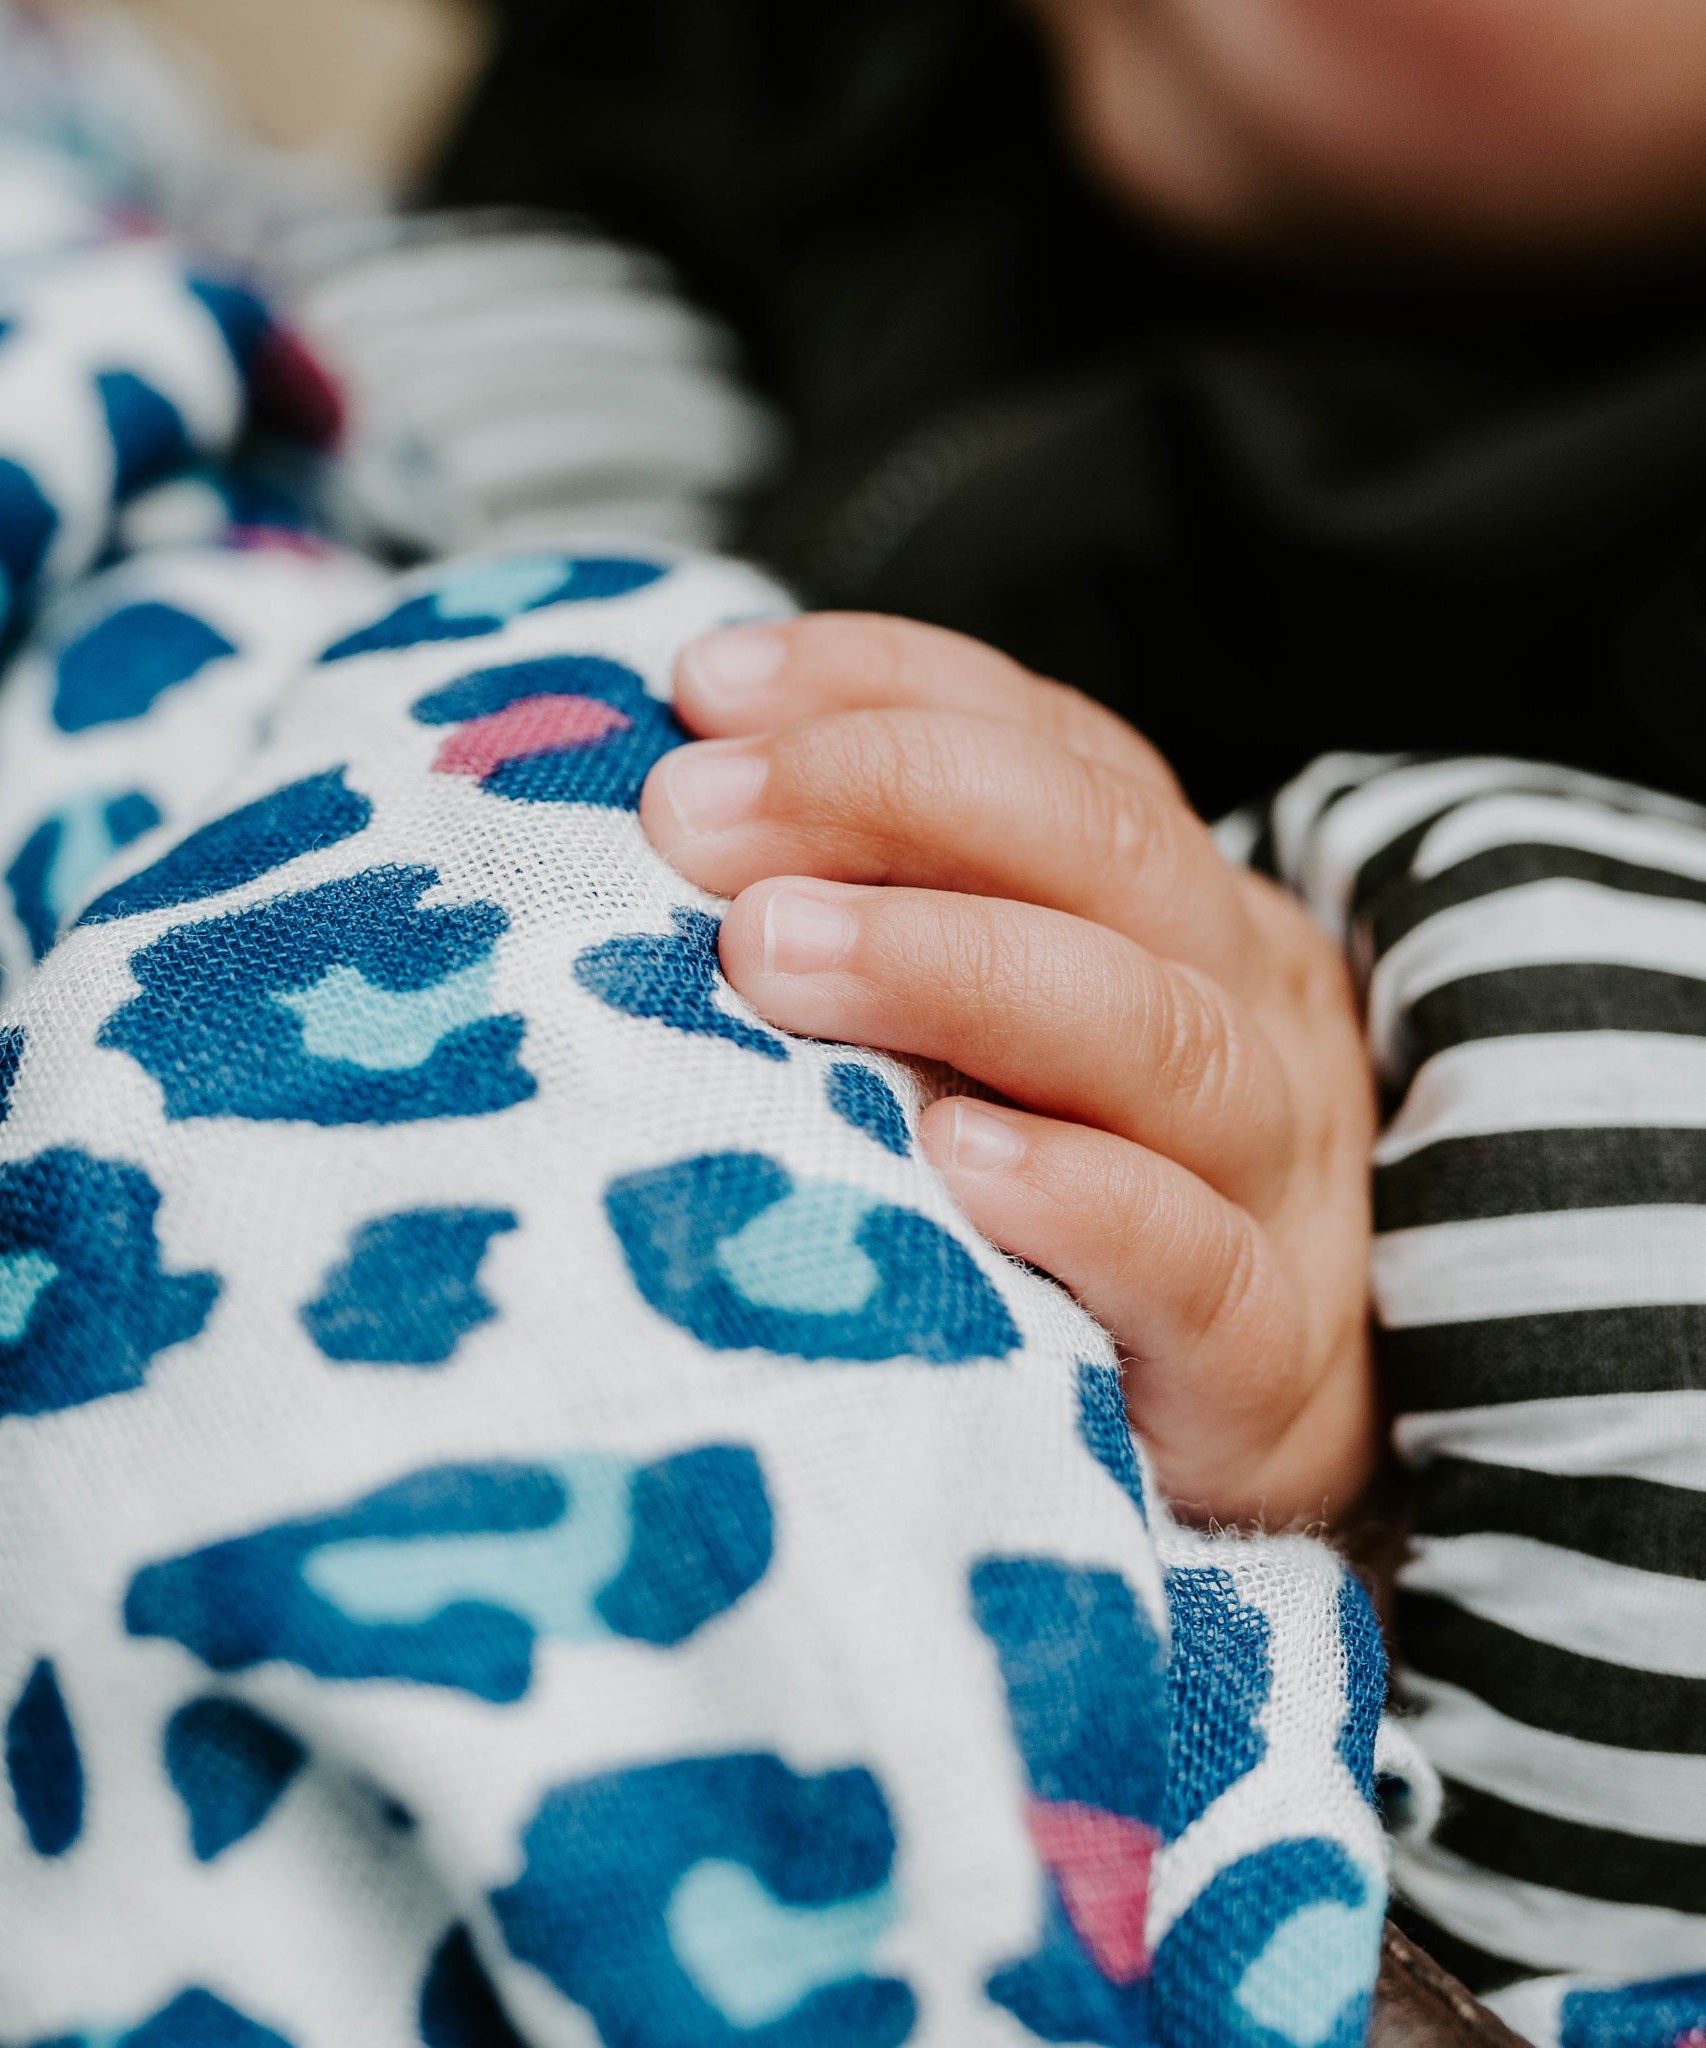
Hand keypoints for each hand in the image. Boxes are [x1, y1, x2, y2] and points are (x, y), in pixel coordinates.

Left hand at [640, 614, 1376, 1525]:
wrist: (1258, 1432)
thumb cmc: (1078, 1208)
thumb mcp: (1005, 1034)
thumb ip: (901, 924)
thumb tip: (685, 818)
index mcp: (1184, 913)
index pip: (1060, 748)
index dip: (887, 689)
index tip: (705, 689)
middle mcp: (1245, 1012)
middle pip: (1108, 852)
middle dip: (893, 796)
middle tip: (695, 821)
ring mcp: (1273, 1180)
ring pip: (1155, 1033)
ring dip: (955, 964)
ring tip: (770, 951)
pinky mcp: (1262, 1356)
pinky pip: (1194, 1258)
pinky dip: (1078, 1194)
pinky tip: (952, 1157)